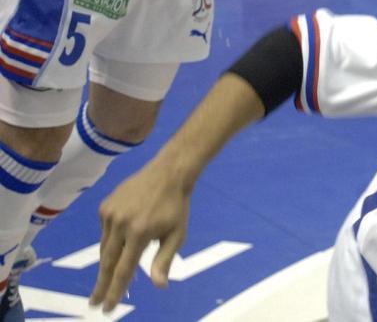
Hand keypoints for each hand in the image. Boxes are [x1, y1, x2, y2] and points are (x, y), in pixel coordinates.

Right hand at [90, 164, 190, 311]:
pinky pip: (105, 232)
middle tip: (95, 303)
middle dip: (101, 285)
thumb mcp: (177, 234)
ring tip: (108, 276)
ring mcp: (109, 214)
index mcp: (139, 233)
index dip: (114, 291)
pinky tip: (123, 237)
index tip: (106, 308)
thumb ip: (165, 260)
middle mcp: (120, 224)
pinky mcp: (104, 207)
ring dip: (107, 262)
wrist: (168, 173)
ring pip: (105, 247)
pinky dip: (112, 240)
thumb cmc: (176, 206)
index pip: (123, 270)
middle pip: (107, 263)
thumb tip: (159, 286)